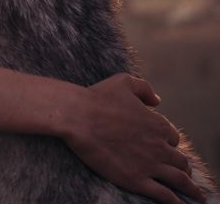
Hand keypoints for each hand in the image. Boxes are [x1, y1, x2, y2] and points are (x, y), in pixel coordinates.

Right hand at [64, 73, 204, 203]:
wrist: (78, 117)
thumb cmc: (98, 98)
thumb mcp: (123, 82)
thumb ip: (144, 88)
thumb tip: (158, 100)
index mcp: (157, 124)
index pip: (172, 138)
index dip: (169, 143)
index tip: (165, 148)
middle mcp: (159, 146)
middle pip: (180, 161)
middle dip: (183, 168)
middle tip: (184, 174)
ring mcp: (150, 165)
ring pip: (179, 180)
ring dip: (190, 189)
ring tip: (195, 196)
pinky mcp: (137, 180)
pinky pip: (165, 196)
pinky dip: (176, 202)